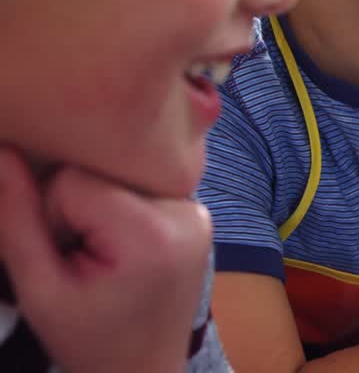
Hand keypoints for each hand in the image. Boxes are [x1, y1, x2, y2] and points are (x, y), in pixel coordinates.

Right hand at [0, 148, 211, 372]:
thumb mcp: (39, 289)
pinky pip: (139, 187)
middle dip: (75, 210)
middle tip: (82, 261)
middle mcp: (186, 210)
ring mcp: (198, 209)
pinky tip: (122, 250)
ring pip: (116, 176)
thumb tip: (4, 149)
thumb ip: (17, 220)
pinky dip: (120, 211)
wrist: (145, 371)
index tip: (63, 259)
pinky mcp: (198, 212)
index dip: (50, 216)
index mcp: (151, 232)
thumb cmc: (90, 340)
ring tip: (102, 259)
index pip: (72, 180)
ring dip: (97, 210)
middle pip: (98, 172)